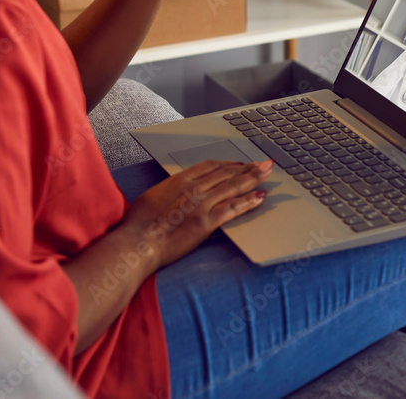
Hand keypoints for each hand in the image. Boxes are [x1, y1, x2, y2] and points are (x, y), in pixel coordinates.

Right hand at [124, 159, 273, 268]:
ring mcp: (201, 205)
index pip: (210, 166)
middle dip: (248, 167)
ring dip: (253, 178)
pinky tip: (260, 197)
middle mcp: (192, 189)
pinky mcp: (206, 223)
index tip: (239, 163)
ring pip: (233, 187)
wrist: (138, 242)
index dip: (228, 163)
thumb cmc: (139, 224)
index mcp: (179, 180)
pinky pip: (233, 208)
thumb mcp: (153, 197)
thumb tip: (177, 192)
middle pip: (226, 173)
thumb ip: (170, 191)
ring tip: (267, 173)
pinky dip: (248, 201)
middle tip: (263, 163)